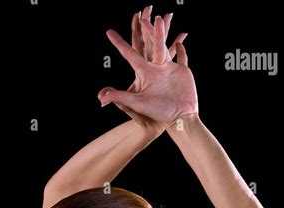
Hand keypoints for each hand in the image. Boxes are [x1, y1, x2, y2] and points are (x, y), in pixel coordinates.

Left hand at [97, 8, 198, 127]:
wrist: (176, 120)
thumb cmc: (156, 114)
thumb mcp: (136, 104)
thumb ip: (120, 98)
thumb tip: (101, 99)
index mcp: (145, 73)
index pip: (130, 54)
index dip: (120, 43)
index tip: (109, 32)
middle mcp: (156, 69)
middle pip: (150, 43)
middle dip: (147, 28)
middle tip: (145, 10)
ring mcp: (169, 70)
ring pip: (166, 45)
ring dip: (164, 31)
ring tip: (164, 16)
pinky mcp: (182, 72)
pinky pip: (182, 57)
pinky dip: (182, 49)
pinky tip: (181, 39)